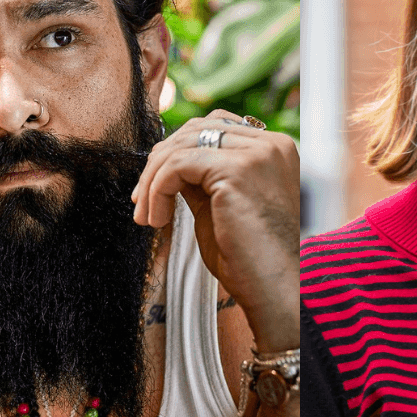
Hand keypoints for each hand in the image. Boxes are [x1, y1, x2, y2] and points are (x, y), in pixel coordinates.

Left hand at [130, 109, 298, 349]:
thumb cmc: (250, 259)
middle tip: (141, 202)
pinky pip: (177, 165)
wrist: (275, 291)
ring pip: (181, 146)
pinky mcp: (237, 170)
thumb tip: (167, 162)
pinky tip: (157, 220)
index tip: (152, 187)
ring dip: (152, 182)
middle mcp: (270, 144)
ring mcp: (257, 154)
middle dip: (158, 164)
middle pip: (194, 130)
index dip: (176, 151)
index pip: (214, 126)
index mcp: (274, 149)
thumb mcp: (220, 205)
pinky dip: (157, 190)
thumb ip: (201, 178)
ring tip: (147, 217)